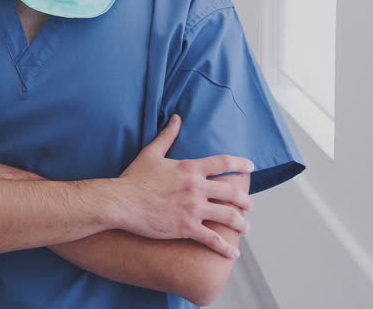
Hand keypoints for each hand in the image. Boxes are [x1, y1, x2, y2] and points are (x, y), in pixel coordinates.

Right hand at [113, 114, 254, 258]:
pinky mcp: (186, 227)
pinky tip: (233, 253)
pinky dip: (225, 248)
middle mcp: (196, 188)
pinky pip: (212, 239)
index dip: (240, 164)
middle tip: (249, 205)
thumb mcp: (151, 153)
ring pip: (228, 217)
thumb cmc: (134, 178)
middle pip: (232, 192)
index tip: (251, 167)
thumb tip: (176, 118)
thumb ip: (167, 136)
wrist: (121, 202)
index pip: (223, 163)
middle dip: (245, 200)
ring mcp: (192, 209)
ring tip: (245, 228)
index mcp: (190, 168)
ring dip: (241, 224)